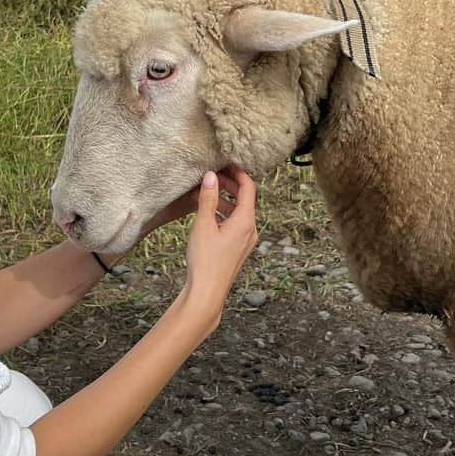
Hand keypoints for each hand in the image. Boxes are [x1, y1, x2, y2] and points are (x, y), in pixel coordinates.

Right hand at [180, 164, 256, 332]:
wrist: (207, 293)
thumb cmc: (205, 260)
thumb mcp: (203, 225)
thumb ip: (208, 199)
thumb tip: (211, 176)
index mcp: (246, 221)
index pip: (248, 188)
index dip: (238, 173)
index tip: (226, 162)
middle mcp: (250, 230)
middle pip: (244, 199)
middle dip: (229, 185)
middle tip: (213, 173)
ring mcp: (245, 241)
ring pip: (238, 212)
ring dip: (223, 200)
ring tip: (204, 192)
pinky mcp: (237, 249)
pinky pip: (233, 224)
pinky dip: (222, 214)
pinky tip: (206, 213)